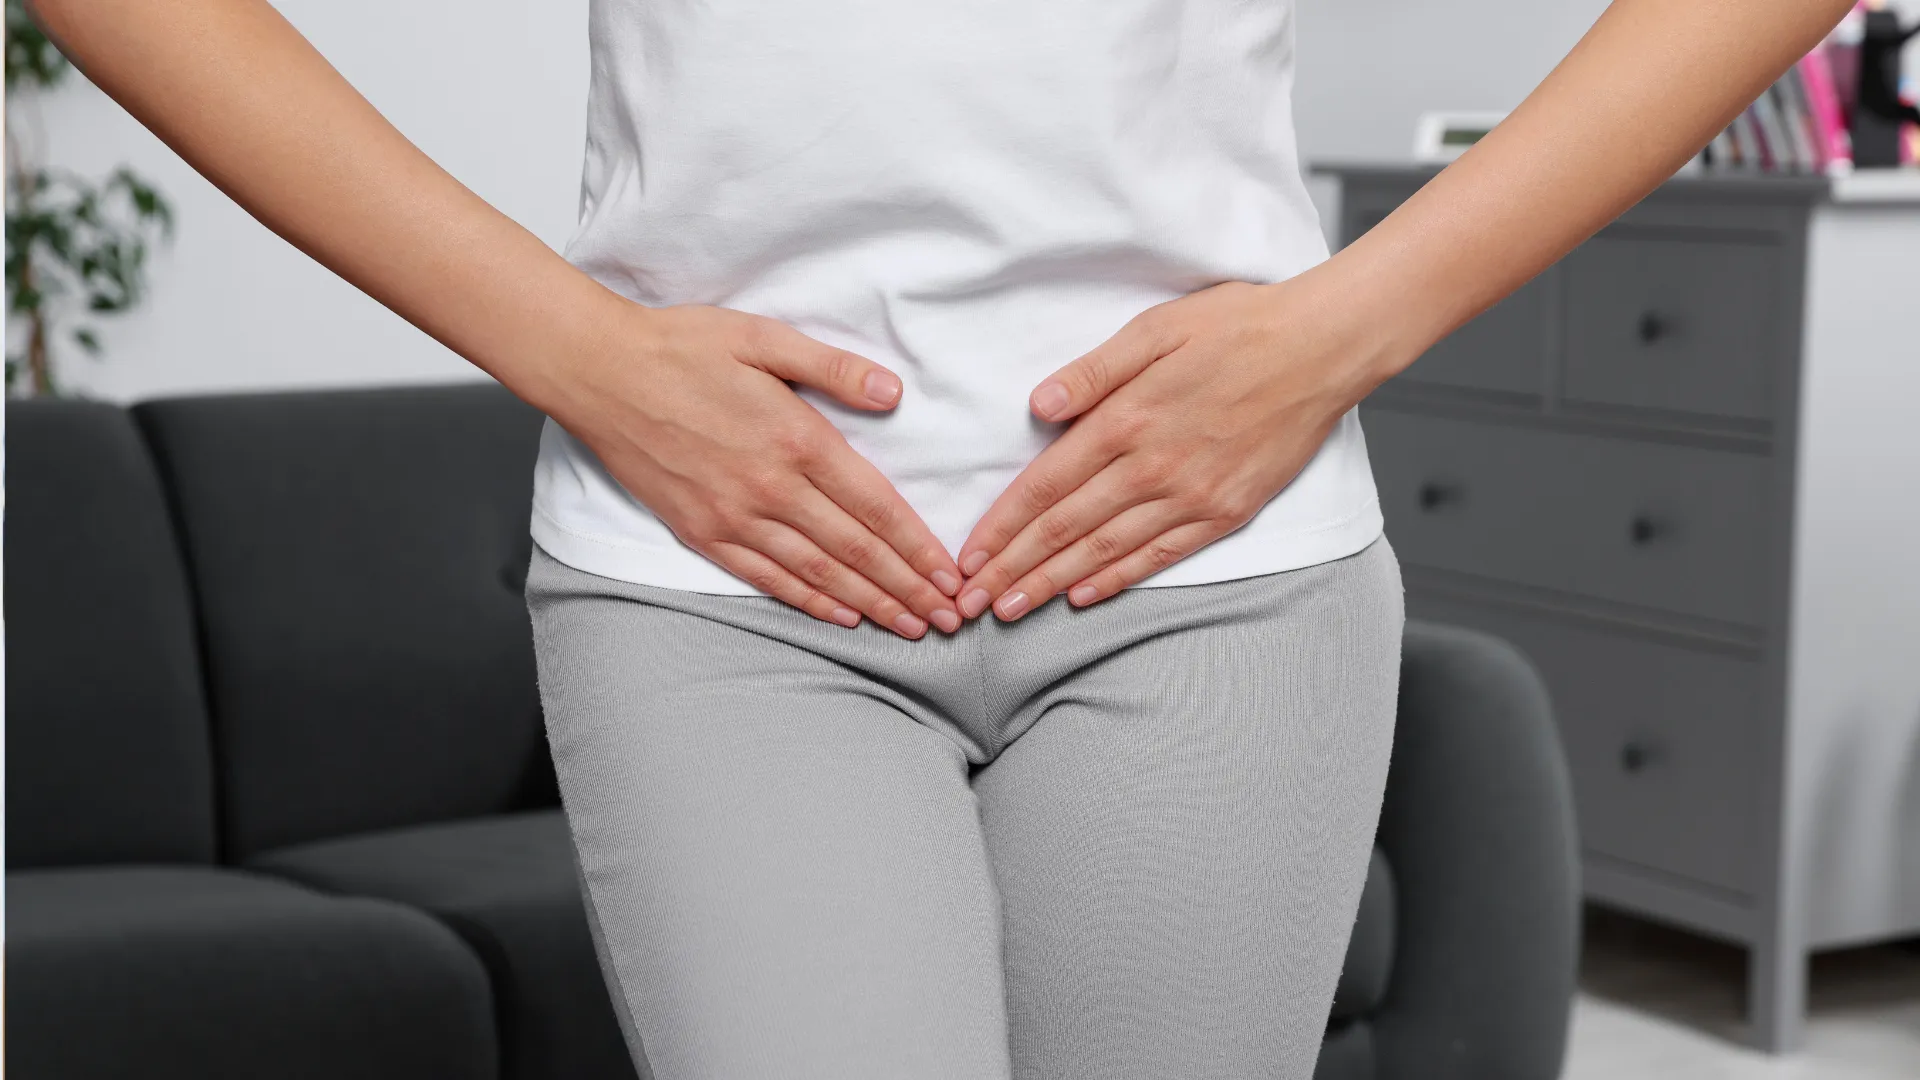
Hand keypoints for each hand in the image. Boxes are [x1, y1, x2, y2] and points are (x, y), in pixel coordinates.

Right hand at [538, 300, 963, 636]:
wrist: (599, 372)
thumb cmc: (682, 346)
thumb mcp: (763, 337)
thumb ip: (833, 367)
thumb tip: (894, 392)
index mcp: (796, 438)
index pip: (875, 504)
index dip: (918, 545)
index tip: (951, 575)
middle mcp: (770, 488)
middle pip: (856, 549)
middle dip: (908, 588)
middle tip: (949, 619)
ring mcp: (734, 516)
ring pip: (818, 573)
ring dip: (870, 604)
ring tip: (910, 627)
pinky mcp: (702, 532)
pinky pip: (767, 577)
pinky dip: (809, 602)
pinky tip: (842, 617)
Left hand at [953, 271, 1399, 620]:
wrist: (1323, 349)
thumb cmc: (1238, 326)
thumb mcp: (1156, 328)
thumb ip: (1094, 370)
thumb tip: (1039, 407)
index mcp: (1127, 418)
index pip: (1046, 485)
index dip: (1002, 526)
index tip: (969, 556)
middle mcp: (1154, 466)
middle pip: (1066, 527)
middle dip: (1013, 568)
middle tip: (970, 602)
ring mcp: (1192, 495)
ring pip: (1106, 550)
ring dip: (1053, 583)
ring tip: (1012, 609)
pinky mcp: (1226, 512)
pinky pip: (1161, 556)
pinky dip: (1118, 579)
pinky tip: (1084, 596)